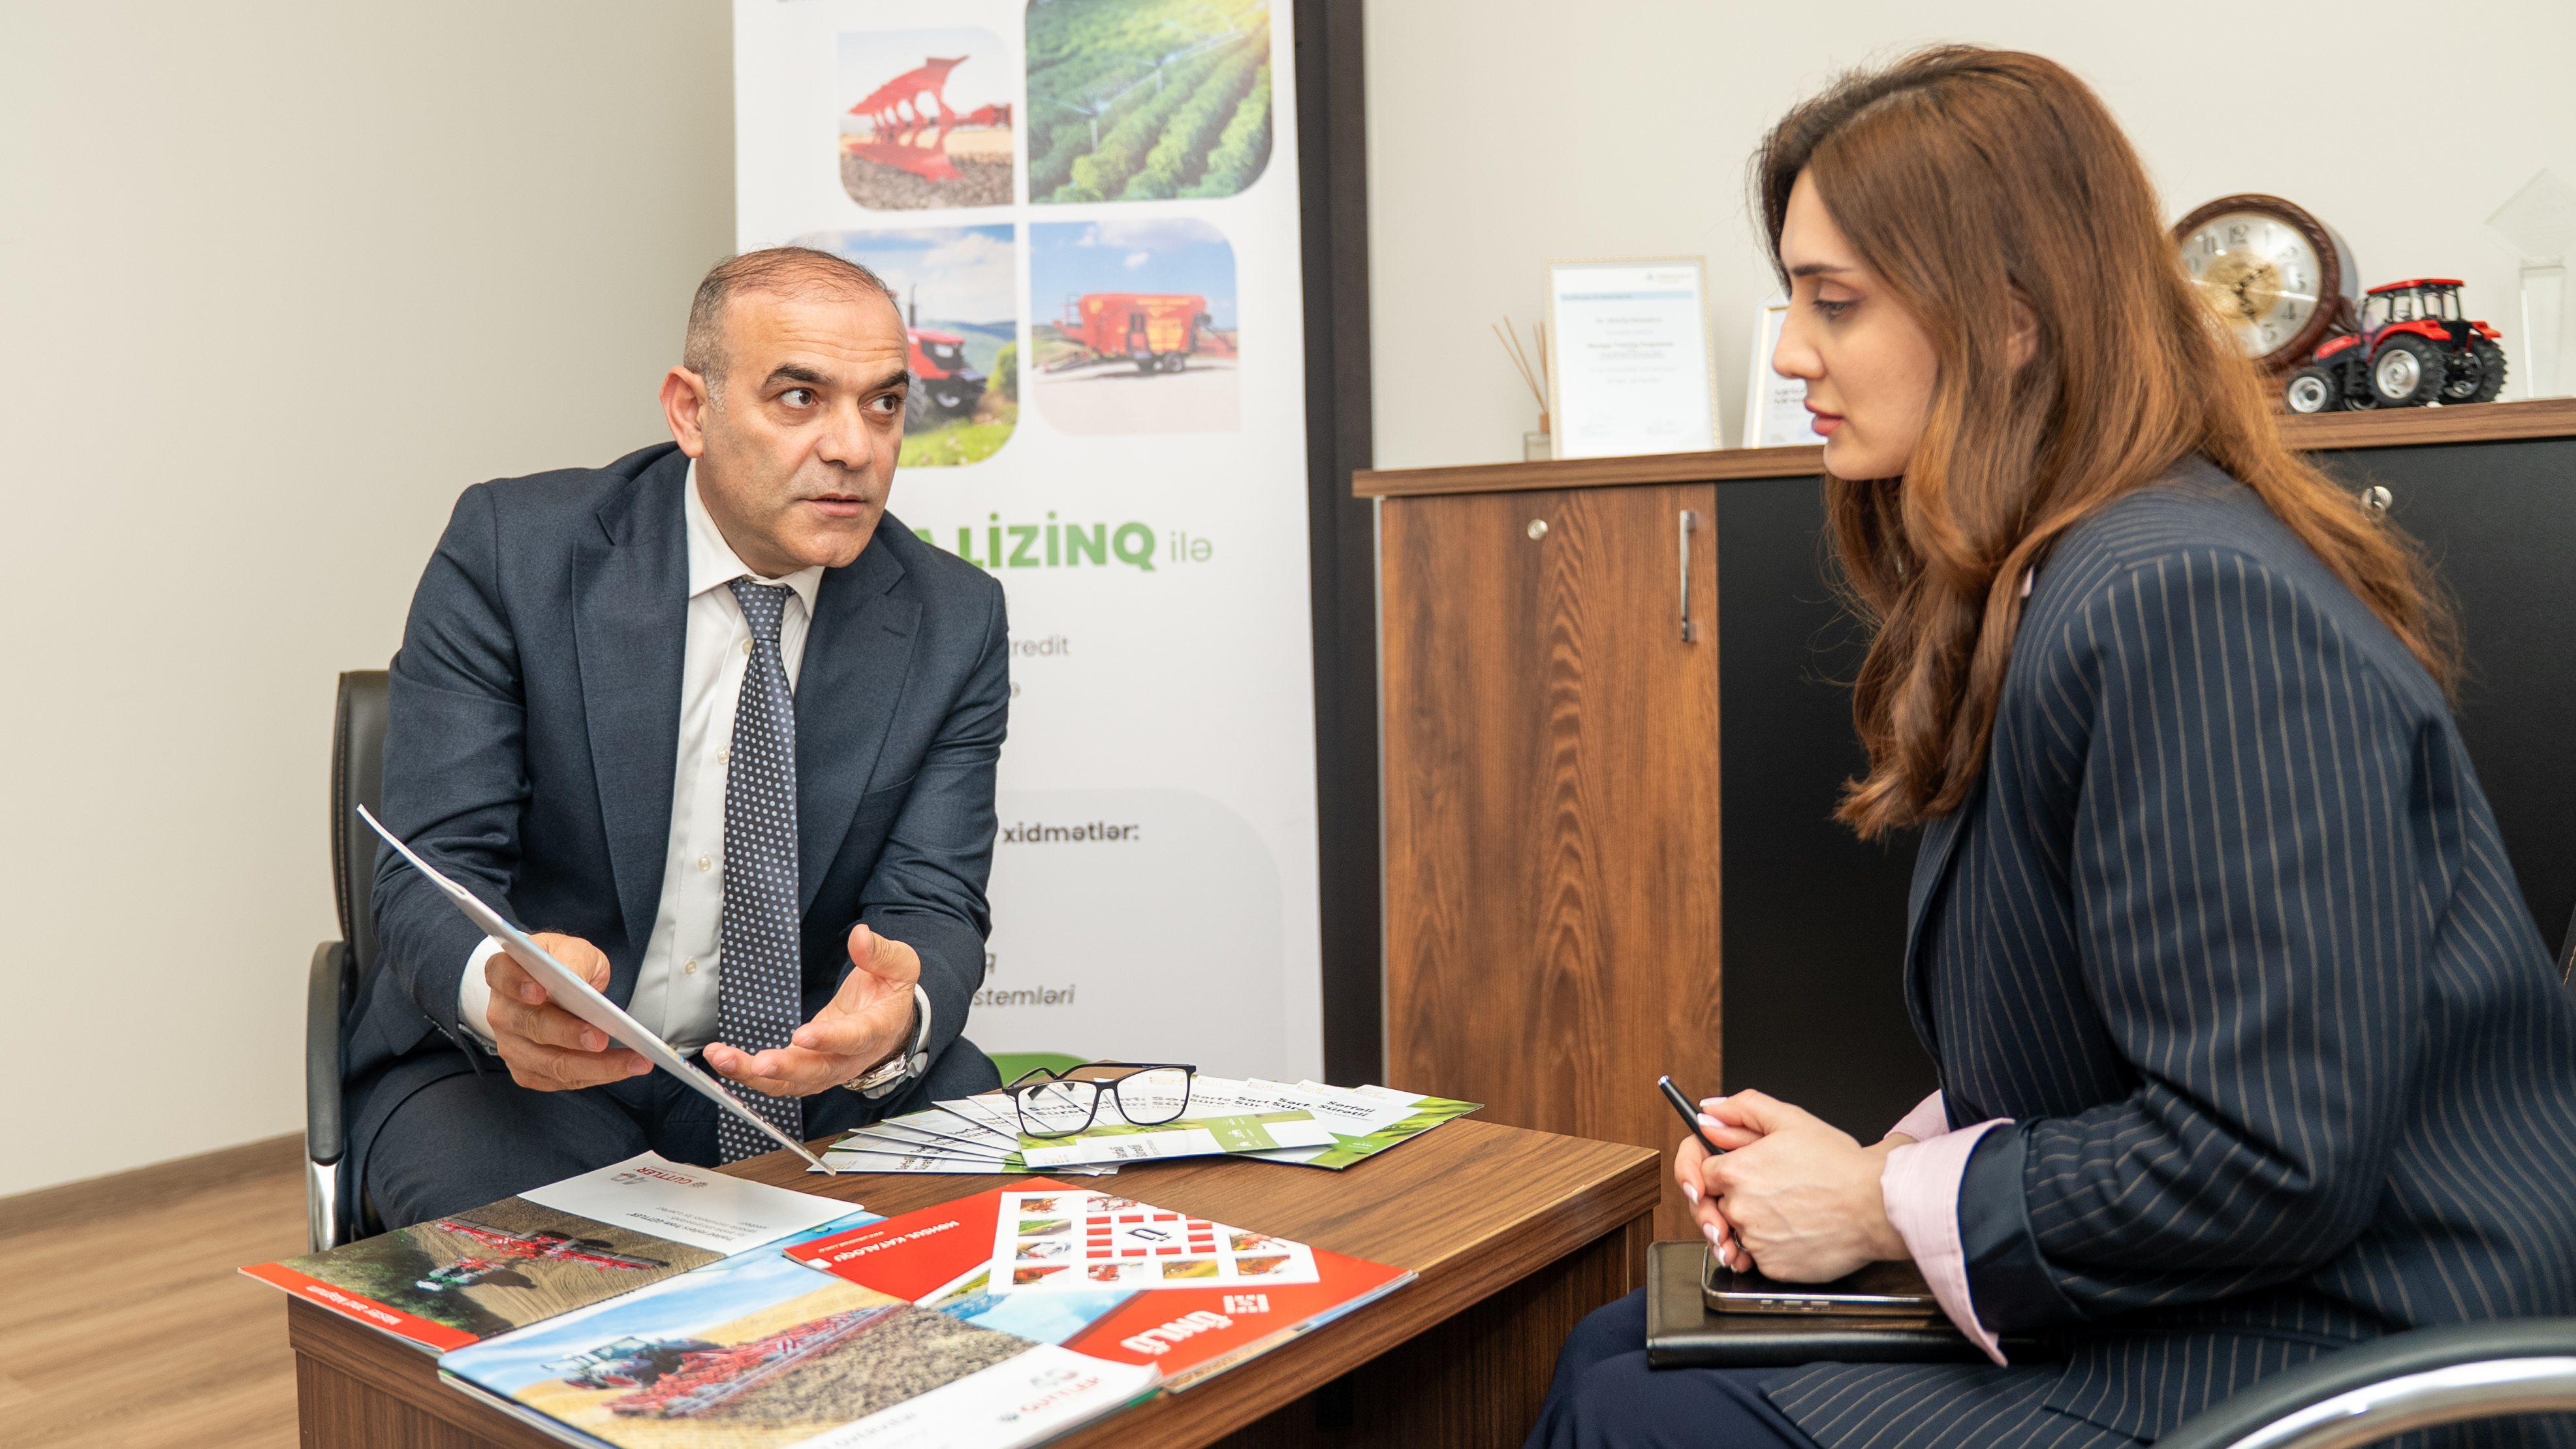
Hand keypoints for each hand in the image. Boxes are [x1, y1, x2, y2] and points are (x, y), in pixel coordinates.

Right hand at [485, 933, 650, 1090]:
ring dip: (595, 1065)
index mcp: (505, 973)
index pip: (502, 974)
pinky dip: (597, 1075)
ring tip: (633, 1060)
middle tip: (601, 1038)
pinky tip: (625, 1067)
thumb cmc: (562, 964)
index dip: (518, 983)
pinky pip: (562, 1080)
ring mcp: (511, 1045)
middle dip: (568, 1034)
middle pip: (531, 1025)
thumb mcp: (573, 950)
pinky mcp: (528, 1070)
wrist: (555, 985)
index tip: (540, 991)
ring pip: (550, 1062)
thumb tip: (577, 982)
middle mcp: (502, 1012)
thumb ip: (573, 961)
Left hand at [704, 924, 920, 1097]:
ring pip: (790, 1083)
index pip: (853, 1038)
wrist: (891, 1026)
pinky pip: (777, 1081)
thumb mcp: (899, 967)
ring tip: (723, 1059)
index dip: (828, 1039)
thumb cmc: (890, 995)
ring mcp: (825, 1069)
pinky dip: (748, 1075)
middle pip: (815, 1072)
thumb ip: (880, 953)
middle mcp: (848, 1058)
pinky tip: (723, 1060)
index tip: (803, 1035)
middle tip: (757, 1063)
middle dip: (783, 1068)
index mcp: (874, 1030)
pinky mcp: (805, 1071)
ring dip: (754, 1076)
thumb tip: (861, 936)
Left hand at [1699, 1090, 1908, 1281]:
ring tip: (1782, 1211)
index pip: (1698, 1172)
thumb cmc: (1841, 1167)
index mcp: (1736, 1171)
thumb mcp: (1791, 1120)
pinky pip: (1756, 1257)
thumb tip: (1708, 1112)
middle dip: (1728, 1197)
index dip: (1712, 1170)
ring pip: (1735, 1232)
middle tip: (1763, 1193)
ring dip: (1749, 1224)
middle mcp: (1739, 1208)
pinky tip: (1792, 1230)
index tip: (1723, 1173)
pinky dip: (1768, 1247)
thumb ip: (1742, 1109)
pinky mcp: (1772, 1266)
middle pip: (1713, 1204)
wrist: (1875, 1206)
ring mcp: (1755, 1241)